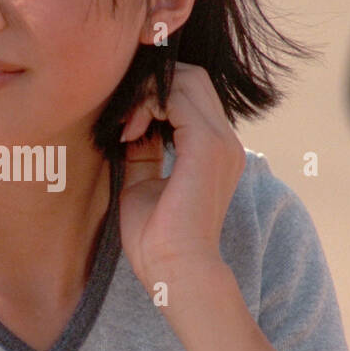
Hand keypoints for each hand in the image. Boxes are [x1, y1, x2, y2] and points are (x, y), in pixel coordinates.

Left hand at [118, 62, 245, 295]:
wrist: (175, 272)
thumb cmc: (156, 240)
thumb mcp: (142, 184)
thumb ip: (143, 152)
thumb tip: (130, 125)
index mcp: (215, 151)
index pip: (191, 94)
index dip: (154, 95)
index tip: (125, 124)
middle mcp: (226, 141)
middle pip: (191, 78)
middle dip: (150, 87)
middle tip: (124, 119)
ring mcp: (221, 141)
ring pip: (186, 80)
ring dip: (147, 94)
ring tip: (126, 128)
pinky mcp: (207, 145)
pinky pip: (178, 97)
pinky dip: (149, 104)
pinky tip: (130, 132)